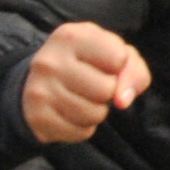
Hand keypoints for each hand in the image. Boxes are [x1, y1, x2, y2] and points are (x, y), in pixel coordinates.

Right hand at [17, 21, 148, 144]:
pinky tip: (71, 113)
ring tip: (82, 98)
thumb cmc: (91, 62)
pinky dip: (84, 128)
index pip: (119, 59)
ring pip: (95, 114)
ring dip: (97, 111)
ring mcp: (38, 90)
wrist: (44, 79)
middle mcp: (48, 61)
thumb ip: (133, 71)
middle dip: (108, 91)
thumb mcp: (116, 54)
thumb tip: (122, 100)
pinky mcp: (36, 117)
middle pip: (106, 89)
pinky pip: (80, 132)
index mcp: (70, 36)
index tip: (104, 63)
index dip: (119, 66)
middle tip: (92, 84)